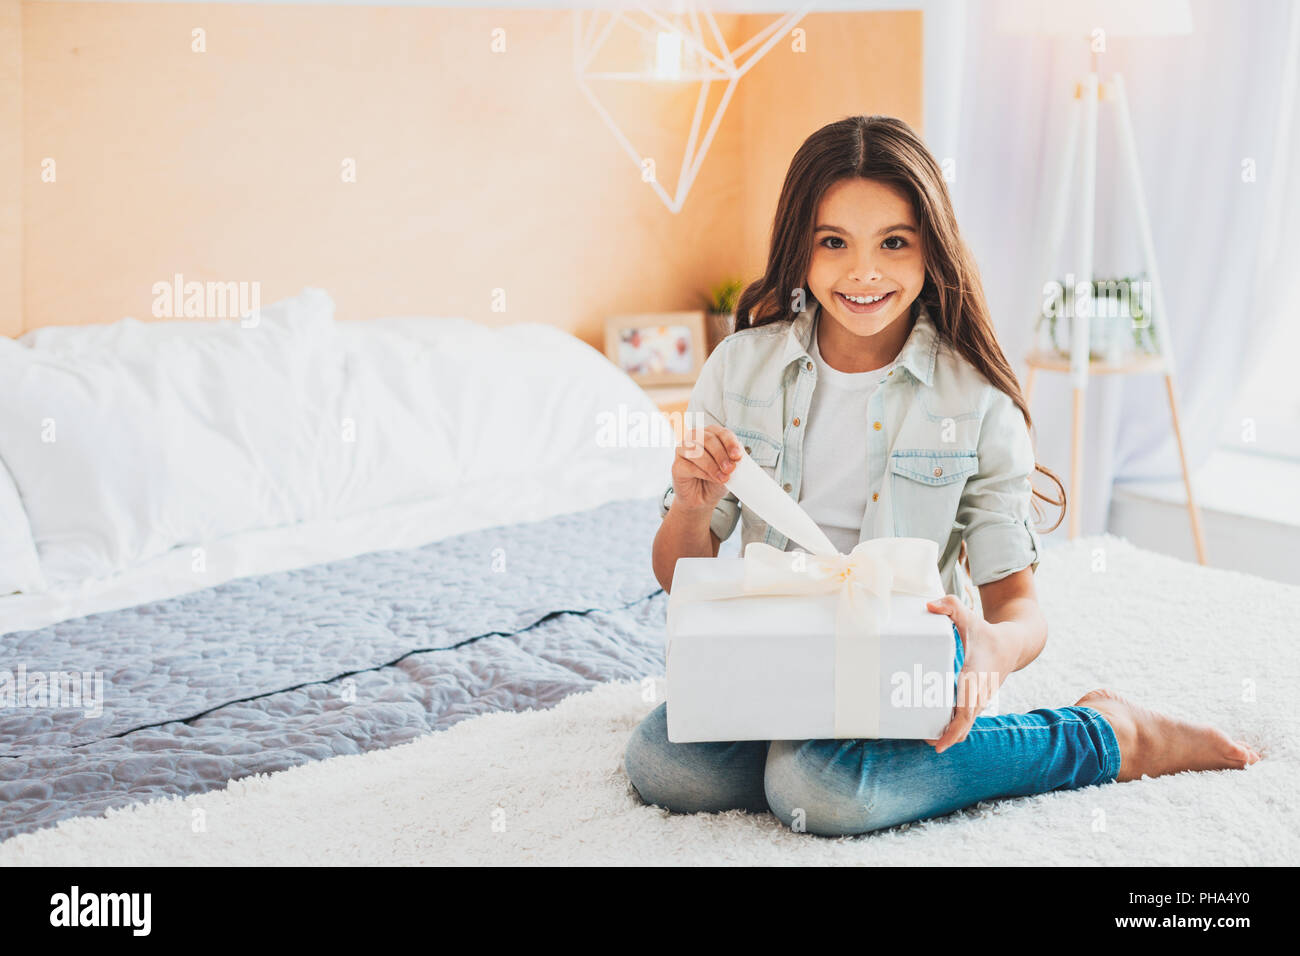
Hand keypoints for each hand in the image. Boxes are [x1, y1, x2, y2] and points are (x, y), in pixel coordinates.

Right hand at [671, 424, 743, 511]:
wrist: (703, 499)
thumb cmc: (716, 480)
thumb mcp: (730, 471)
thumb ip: (733, 462)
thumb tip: (737, 458)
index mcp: (711, 435)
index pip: (721, 433)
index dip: (730, 443)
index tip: (737, 456)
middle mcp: (695, 439)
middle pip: (708, 439)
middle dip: (721, 455)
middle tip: (730, 469)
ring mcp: (683, 451)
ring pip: (697, 451)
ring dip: (712, 466)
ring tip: (723, 478)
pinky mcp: (676, 465)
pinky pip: (689, 466)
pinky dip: (703, 473)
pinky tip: (711, 479)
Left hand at [923, 595, 1015, 753]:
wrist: (1013, 644)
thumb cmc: (987, 632)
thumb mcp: (969, 616)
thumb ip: (951, 606)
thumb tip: (929, 605)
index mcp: (976, 674)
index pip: (968, 705)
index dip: (956, 725)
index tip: (941, 741)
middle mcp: (981, 691)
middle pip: (966, 723)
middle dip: (950, 736)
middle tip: (928, 743)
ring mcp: (981, 698)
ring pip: (967, 723)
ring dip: (952, 734)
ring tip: (929, 740)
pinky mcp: (980, 699)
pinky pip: (968, 718)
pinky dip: (956, 727)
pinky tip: (940, 730)